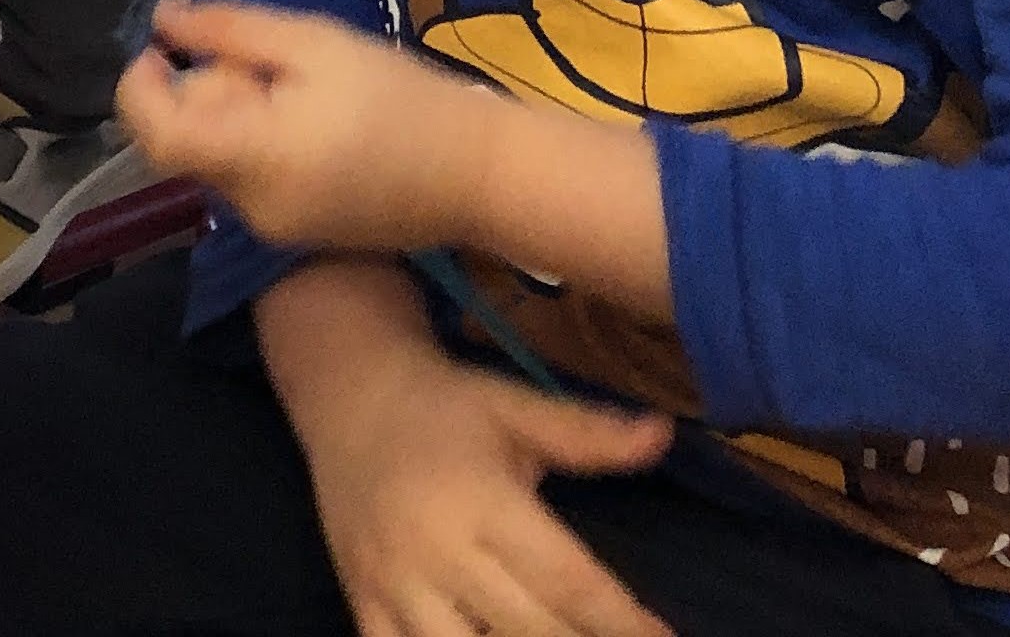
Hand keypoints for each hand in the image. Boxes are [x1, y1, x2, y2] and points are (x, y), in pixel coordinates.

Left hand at [120, 0, 511, 255]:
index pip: (158, 137)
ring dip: (236, 118)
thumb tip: (163, 22)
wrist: (484, 173)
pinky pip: (253, 182)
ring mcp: (276, 230)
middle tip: (262, 60)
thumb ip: (230, 33)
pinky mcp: (300, 237)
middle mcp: (253, 207)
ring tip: (302, 90)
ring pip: (221, 161)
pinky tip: (316, 123)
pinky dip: (260, 145)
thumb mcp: (315, 45)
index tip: (155, 49)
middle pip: (191, 144)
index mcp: (254, 159)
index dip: (139, 91)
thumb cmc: (402, 98)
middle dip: (206, 94)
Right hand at [267, 265, 675, 636]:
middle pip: (529, 631)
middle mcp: (435, 549)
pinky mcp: (360, 598)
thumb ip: (587, 433)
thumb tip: (661, 435)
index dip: (624, 623)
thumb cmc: (445, 406)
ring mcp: (392, 581)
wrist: (347, 396)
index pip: (568, 581)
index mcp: (481, 501)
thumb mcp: (516, 408)